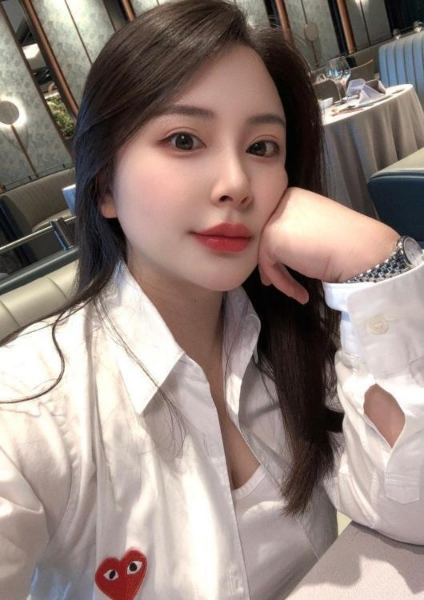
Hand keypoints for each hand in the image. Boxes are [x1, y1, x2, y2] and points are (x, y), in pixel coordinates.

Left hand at [258, 187, 398, 303]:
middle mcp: (283, 202)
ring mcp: (275, 218)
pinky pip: (268, 264)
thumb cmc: (347, 242)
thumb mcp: (318, 228)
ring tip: (296, 292)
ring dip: (280, 276)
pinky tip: (300, 293)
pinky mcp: (271, 237)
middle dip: (274, 262)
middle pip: (269, 237)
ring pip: (267, 252)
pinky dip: (282, 281)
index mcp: (296, 196)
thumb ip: (299, 231)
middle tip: (280, 282)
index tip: (287, 267)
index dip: (281, 248)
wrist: (358, 250)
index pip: (278, 224)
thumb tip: (285, 248)